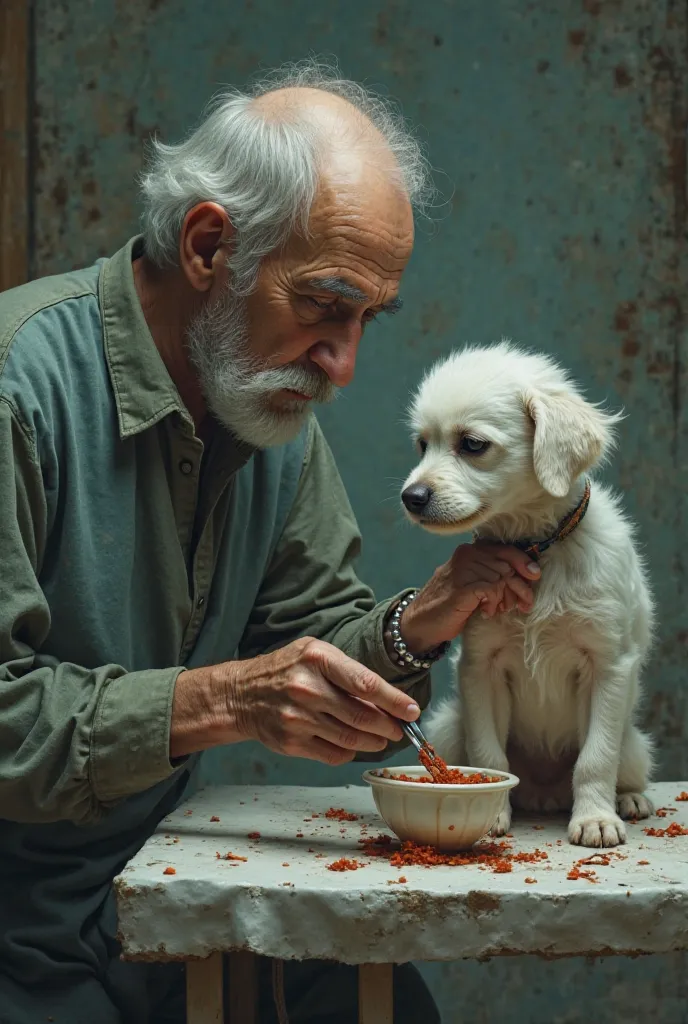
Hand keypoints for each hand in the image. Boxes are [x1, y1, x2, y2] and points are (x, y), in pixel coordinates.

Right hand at [225, 637, 419, 765]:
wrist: (241, 694)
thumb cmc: (286, 669)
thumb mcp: (315, 654)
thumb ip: (348, 672)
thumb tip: (387, 697)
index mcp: (317, 659)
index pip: (365, 683)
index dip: (394, 701)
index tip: (412, 711)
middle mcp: (306, 688)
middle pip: (362, 715)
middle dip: (389, 725)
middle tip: (400, 728)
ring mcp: (298, 718)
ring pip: (352, 738)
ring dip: (373, 741)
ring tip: (381, 737)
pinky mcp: (292, 742)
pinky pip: (334, 754)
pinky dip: (350, 751)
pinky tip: (352, 742)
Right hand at [399, 541, 540, 650]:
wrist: (421, 622)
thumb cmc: (451, 604)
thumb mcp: (473, 584)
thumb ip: (493, 575)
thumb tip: (526, 577)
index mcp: (470, 551)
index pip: (505, 550)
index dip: (524, 562)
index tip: (535, 576)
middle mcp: (466, 555)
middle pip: (507, 566)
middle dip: (519, 587)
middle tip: (522, 605)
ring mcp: (463, 570)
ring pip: (502, 579)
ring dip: (506, 598)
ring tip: (498, 609)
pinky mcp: (462, 587)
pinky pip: (492, 590)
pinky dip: (494, 603)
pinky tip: (486, 611)